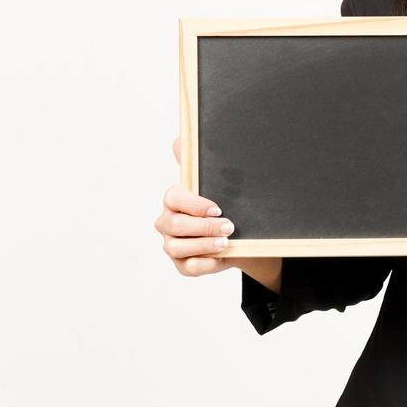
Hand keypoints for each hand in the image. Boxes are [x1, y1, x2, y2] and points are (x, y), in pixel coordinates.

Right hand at [155, 135, 235, 276]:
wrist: (238, 235)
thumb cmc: (222, 206)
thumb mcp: (216, 184)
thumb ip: (196, 163)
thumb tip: (177, 139)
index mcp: (174, 200)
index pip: (173, 198)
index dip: (194, 204)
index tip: (218, 207)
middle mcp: (167, 222)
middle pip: (174, 225)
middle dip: (203, 226)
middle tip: (228, 226)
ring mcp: (172, 245)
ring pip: (178, 248)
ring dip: (204, 245)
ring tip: (226, 242)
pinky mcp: (183, 265)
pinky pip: (188, 267)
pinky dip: (205, 264)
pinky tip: (221, 258)